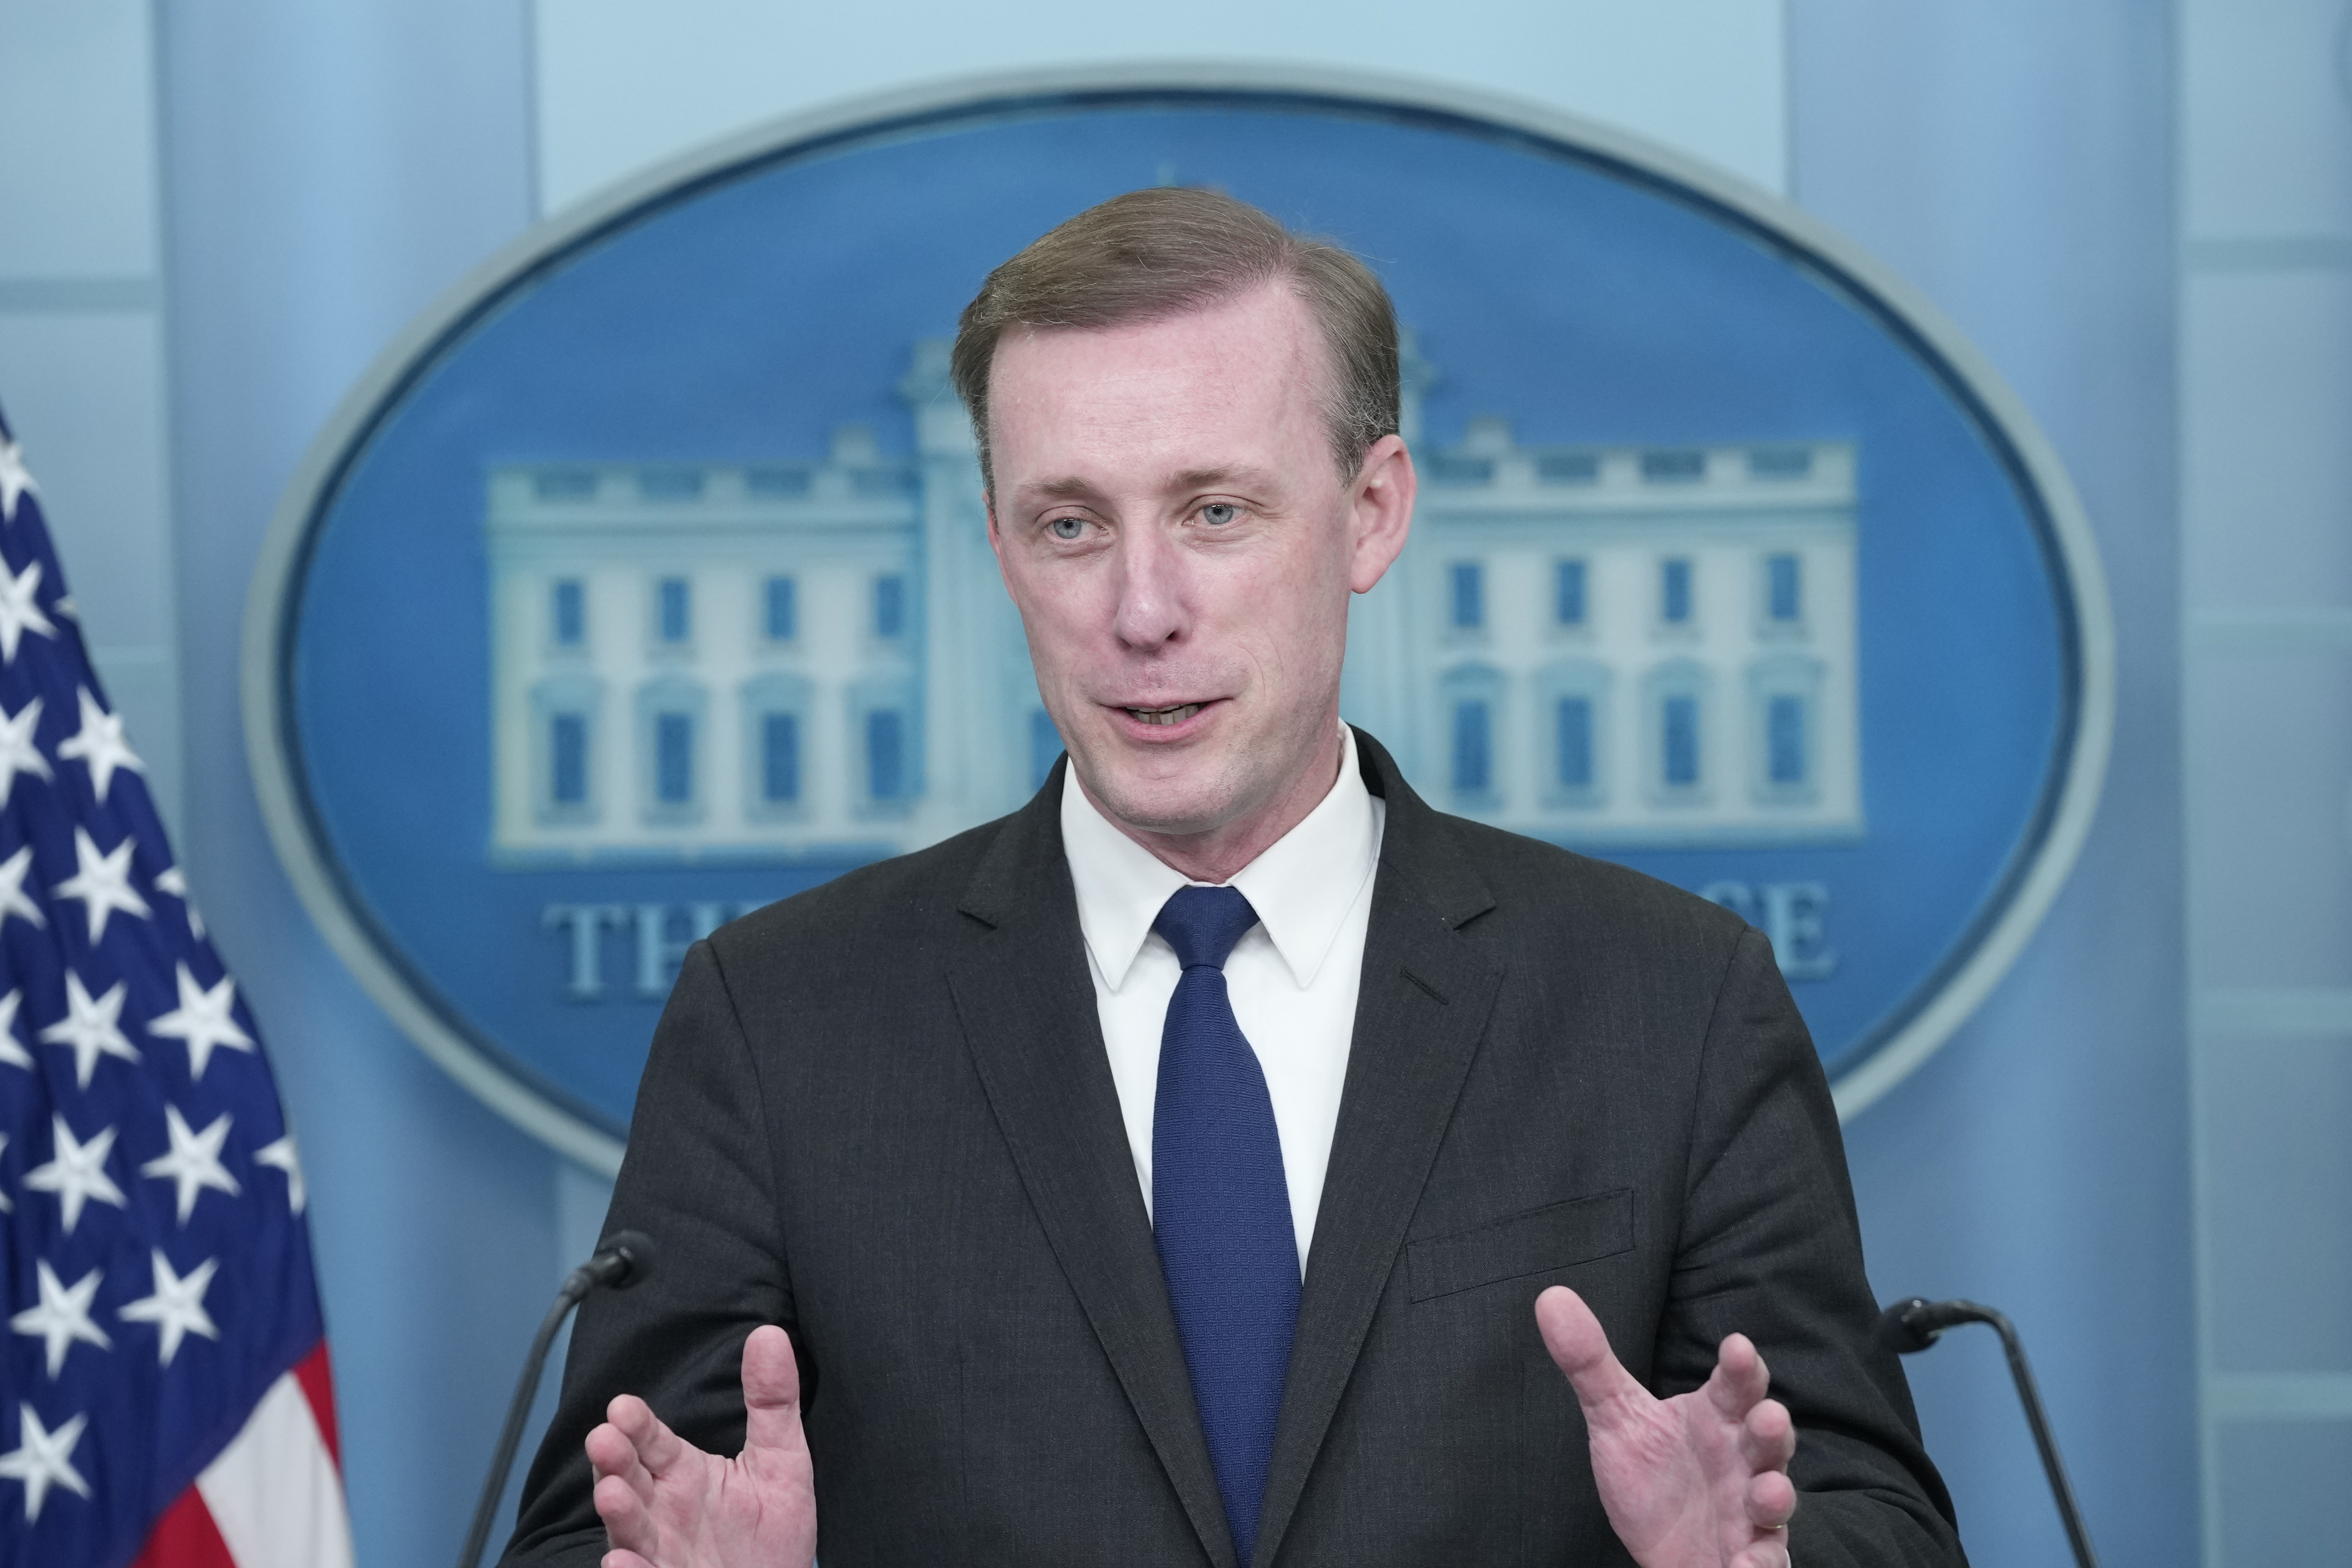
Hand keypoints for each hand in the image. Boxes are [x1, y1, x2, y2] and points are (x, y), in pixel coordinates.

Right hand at [584, 1324, 817, 1567]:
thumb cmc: (772, 1532)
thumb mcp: (783, 1461)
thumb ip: (772, 1402)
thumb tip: (769, 1334)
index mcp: (684, 1474)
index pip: (653, 1442)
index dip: (637, 1425)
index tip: (623, 1406)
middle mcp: (663, 1511)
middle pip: (629, 1479)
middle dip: (613, 1460)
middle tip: (603, 1439)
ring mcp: (660, 1553)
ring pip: (629, 1530)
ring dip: (617, 1512)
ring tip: (611, 1492)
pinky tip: (620, 1561)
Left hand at [1536, 1287, 1795, 1567]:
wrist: (1665, 1547)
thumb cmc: (1654, 1475)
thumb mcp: (1615, 1418)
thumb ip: (1589, 1363)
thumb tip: (1550, 1297)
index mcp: (1716, 1418)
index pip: (1734, 1385)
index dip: (1740, 1366)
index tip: (1736, 1346)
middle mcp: (1743, 1460)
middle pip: (1767, 1438)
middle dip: (1772, 1428)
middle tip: (1768, 1416)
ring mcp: (1751, 1510)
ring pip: (1774, 1499)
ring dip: (1775, 1494)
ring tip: (1766, 1492)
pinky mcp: (1751, 1556)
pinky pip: (1764, 1560)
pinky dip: (1758, 1564)